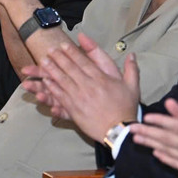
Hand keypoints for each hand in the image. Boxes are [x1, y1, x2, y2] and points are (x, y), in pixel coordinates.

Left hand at [22, 33, 138, 141]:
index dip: (72, 52)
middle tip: (50, 50)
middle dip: (59, 58)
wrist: (119, 131)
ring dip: (52, 70)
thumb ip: (132, 69)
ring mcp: (79, 98)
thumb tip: (132, 55)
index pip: (84, 62)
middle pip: (70, 68)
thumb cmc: (125, 109)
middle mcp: (89, 86)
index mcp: (102, 79)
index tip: (64, 45)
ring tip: (44, 62)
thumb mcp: (133, 87)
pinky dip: (52, 88)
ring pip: (62, 80)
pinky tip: (45, 81)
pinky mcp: (74, 110)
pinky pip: (60, 96)